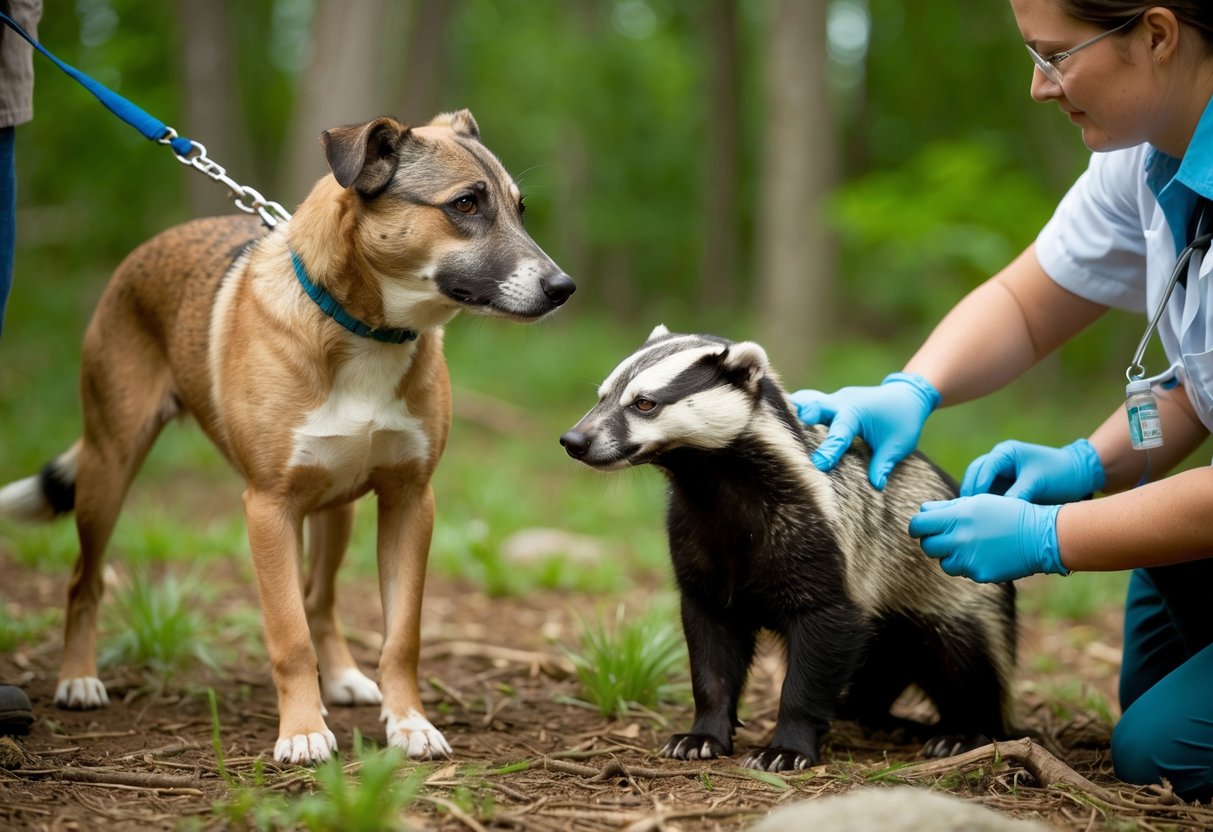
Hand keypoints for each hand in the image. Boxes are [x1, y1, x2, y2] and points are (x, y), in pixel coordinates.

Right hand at [791, 372, 939, 489]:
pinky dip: (796, 409)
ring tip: (769, 419)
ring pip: (808, 400)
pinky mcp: (829, 402)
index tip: (818, 466)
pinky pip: (809, 403)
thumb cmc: (903, 421)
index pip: (840, 433)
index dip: (829, 450)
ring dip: (793, 410)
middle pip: (815, 405)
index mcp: (858, 412)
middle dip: (801, 416)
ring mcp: (833, 400)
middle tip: (784, 427)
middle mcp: (841, 402)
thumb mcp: (898, 445)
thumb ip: (884, 464)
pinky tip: (778, 418)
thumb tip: (876, 486)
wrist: (907, 395)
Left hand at [908, 494, 1065, 582]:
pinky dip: (969, 565)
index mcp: (957, 516)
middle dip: (932, 542)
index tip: (920, 528)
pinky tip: (985, 554)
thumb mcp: (979, 502)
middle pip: (928, 546)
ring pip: (944, 562)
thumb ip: (947, 507)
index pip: (918, 525)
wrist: (1041, 535)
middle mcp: (960, 538)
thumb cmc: (1009, 513)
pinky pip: (964, 572)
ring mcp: (969, 558)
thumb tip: (923, 510)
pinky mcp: (980, 574)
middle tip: (945, 538)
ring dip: (950, 556)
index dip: (916, 527)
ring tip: (969, 546)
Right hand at [961, 438, 1104, 502]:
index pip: (983, 468)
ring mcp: (1000, 471)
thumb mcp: (1037, 483)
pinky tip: (983, 516)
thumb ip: (1016, 495)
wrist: (1078, 475)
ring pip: (977, 482)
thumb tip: (998, 513)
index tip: (976, 504)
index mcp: (1006, 453)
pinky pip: (988, 492)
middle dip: (970, 491)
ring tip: (972, 515)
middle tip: (967, 511)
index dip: (978, 486)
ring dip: (975, 497)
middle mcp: (999, 459)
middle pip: (974, 473)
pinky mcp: (1004, 483)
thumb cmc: (1060, 474)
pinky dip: (985, 502)